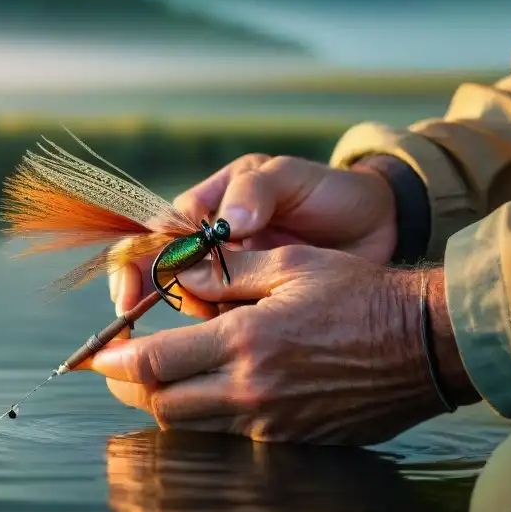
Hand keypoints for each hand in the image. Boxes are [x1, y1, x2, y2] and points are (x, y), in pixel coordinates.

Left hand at [92, 246, 478, 444]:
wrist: (425, 343)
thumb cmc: (358, 293)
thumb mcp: (289, 264)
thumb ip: (225, 273)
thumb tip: (177, 275)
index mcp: (245, 341)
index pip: (155, 364)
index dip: (115, 361)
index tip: (95, 355)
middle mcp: (252, 389)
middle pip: (163, 405)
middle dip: (133, 388)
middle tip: (121, 368)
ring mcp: (272, 422)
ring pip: (192, 427)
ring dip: (167, 404)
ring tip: (161, 377)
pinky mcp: (292, 439)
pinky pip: (230, 435)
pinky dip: (208, 416)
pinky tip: (211, 390)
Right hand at [112, 154, 397, 314]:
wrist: (380, 226)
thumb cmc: (330, 192)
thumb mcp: (292, 177)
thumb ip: (256, 189)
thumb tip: (226, 221)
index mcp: (207, 206)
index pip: (153, 233)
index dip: (134, 264)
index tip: (130, 292)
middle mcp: (207, 245)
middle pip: (157, 276)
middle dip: (155, 300)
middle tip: (182, 312)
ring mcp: (229, 279)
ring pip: (190, 307)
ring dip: (201, 317)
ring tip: (237, 312)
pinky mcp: (252, 308)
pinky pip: (224, 327)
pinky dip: (226, 334)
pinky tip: (248, 334)